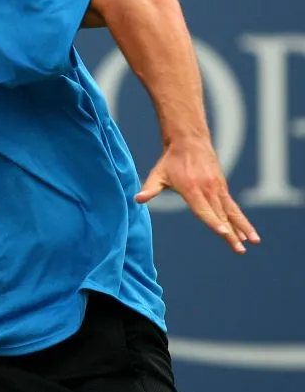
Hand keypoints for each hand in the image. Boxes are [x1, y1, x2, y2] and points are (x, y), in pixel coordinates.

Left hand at [135, 137, 259, 253]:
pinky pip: (233, 206)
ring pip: (232, 211)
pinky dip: (241, 219)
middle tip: (240, 250)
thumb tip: (137, 199)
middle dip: (231, 234)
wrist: (189, 141)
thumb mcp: (157, 174)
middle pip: (221, 215)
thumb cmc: (171, 160)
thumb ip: (149, 189)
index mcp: (191, 189)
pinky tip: (248, 232)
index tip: (224, 233)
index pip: (203, 210)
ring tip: (254, 242)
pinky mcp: (223, 187)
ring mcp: (217, 188)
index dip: (213, 222)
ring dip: (243, 227)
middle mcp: (207, 189)